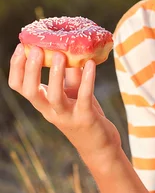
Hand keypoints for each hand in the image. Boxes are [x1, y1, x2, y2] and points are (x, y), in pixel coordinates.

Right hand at [9, 43, 121, 163]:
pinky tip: (90, 64)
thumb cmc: (83, 114)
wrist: (99, 146)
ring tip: (59, 54)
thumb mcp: (72, 91)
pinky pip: (84, 97)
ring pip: (55, 97)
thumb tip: (68, 46)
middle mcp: (50, 111)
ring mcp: (67, 116)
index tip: (21, 46)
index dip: (16, 68)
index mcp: (43, 103)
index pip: (20, 87)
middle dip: (30, 70)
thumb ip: (69, 72)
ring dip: (55, 75)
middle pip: (31, 92)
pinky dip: (87, 80)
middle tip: (35, 48)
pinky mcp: (86, 118)